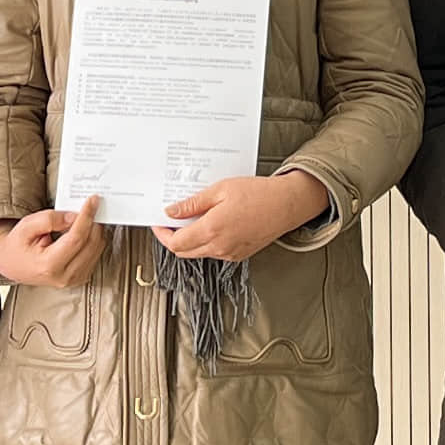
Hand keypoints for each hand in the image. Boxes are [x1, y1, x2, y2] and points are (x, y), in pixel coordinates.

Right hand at [0, 197, 107, 287]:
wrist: (11, 264)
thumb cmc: (17, 245)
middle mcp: (64, 277)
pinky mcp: (79, 278)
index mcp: (49, 266)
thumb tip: (73, 216)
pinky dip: (93, 239)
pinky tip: (86, 229)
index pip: (76, 238)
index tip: (93, 200)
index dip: (86, 217)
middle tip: (92, 204)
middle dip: (94, 221)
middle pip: (90, 244)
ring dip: (95, 230)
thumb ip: (49, 220)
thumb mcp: (26, 226)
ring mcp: (73, 280)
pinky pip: (95, 255)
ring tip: (87, 215)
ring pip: (97, 249)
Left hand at [161, 170, 331, 263]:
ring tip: (193, 219)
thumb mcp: (220, 189)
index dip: (162, 234)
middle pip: (184, 252)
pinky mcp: (239, 254)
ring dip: (190, 241)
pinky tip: (212, 225)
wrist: (286, 204)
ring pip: (198, 253)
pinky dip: (206, 243)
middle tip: (171, 222)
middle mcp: (219, 247)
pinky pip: (214, 253)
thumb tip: (172, 212)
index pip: (175, 243)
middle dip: (173, 239)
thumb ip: (193, 203)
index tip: (158, 223)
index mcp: (212, 230)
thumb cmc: (258, 194)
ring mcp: (229, 253)